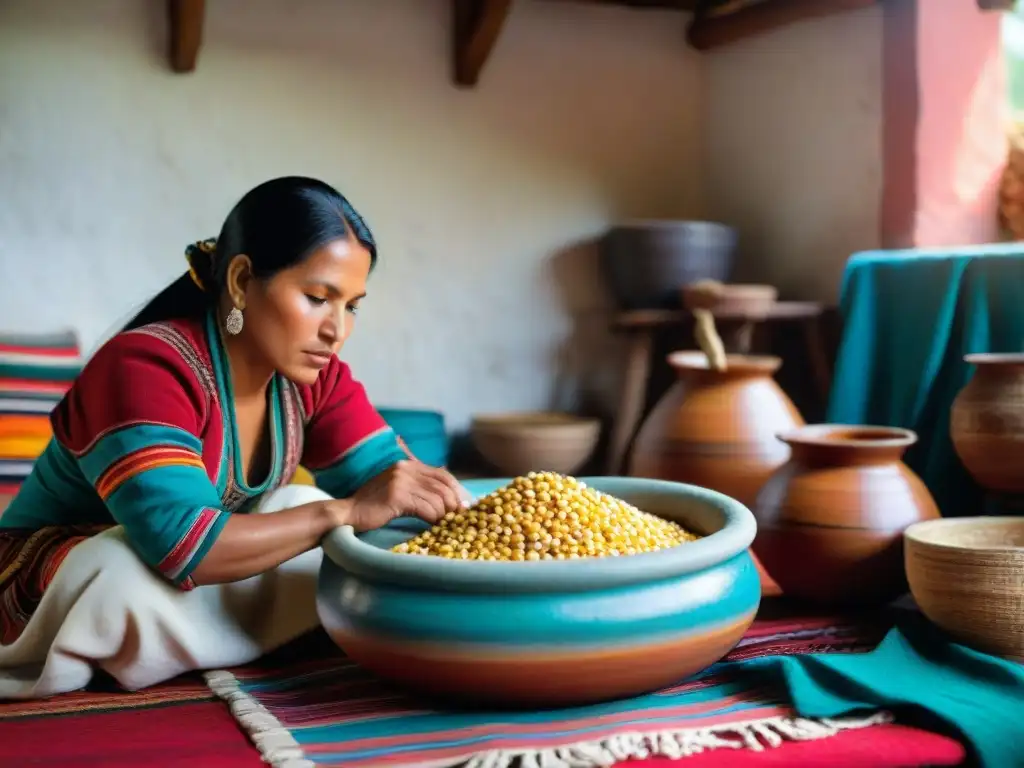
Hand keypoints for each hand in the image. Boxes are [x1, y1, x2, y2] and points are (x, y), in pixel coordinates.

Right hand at [344, 460, 468, 531]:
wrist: (348, 513)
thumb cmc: (374, 506)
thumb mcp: (398, 489)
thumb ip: (418, 488)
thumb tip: (448, 498)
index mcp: (408, 465)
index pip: (442, 474)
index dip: (457, 489)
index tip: (464, 505)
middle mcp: (405, 469)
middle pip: (442, 486)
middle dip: (454, 503)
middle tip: (458, 518)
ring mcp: (401, 481)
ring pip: (436, 499)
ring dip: (443, 514)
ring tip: (444, 524)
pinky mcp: (397, 496)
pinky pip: (426, 509)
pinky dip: (433, 519)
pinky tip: (432, 526)